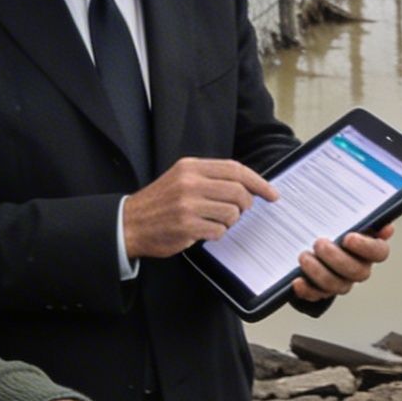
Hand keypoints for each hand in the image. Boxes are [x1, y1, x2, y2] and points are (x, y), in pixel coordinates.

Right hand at [124, 158, 277, 259]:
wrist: (130, 223)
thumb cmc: (160, 202)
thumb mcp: (182, 178)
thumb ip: (211, 178)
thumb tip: (248, 186)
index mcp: (191, 166)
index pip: (236, 169)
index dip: (259, 182)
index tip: (271, 194)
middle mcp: (190, 182)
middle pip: (238, 192)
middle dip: (245, 205)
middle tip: (239, 211)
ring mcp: (188, 204)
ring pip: (232, 213)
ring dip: (229, 221)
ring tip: (214, 221)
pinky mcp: (186, 226)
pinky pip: (219, 231)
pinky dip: (216, 234)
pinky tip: (203, 231)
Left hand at [292, 223, 394, 301]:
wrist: (303, 235)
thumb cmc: (326, 222)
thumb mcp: (338, 212)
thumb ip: (359, 215)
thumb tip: (386, 228)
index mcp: (368, 247)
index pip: (380, 252)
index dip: (367, 248)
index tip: (349, 238)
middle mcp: (358, 267)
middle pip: (358, 272)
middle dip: (337, 259)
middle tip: (319, 244)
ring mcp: (341, 281)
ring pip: (337, 285)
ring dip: (319, 272)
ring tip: (304, 256)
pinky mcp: (321, 290)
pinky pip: (317, 295)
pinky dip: (307, 289)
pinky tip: (297, 281)